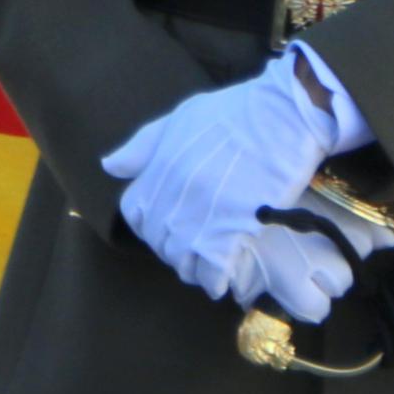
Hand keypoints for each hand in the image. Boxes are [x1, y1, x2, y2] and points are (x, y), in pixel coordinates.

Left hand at [105, 53, 352, 297]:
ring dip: (191, 268)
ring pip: (182, 257)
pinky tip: (219, 282)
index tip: (163, 229)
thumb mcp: (178, 119)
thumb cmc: (235, 111)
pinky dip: (213, 279)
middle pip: (158, 238)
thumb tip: (110, 166)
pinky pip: (213, 265)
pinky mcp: (237, 224)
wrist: (283, 113)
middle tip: (187, 255)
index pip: (133, 211)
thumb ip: (142, 146)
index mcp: (159, 165)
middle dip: (170, 251)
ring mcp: (204, 209)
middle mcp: (175, 191)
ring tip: (203, 270)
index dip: (146, 225)